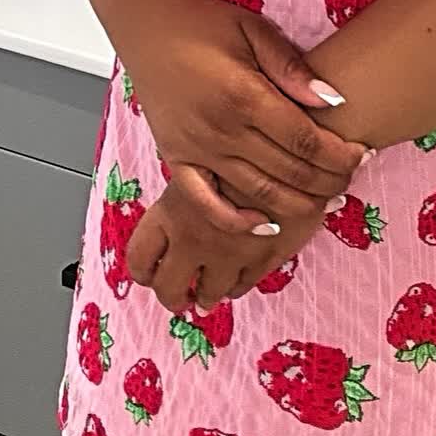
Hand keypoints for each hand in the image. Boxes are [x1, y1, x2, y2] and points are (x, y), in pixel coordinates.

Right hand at [124, 0, 372, 229]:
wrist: (146, 22)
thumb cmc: (203, 21)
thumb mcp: (252, 29)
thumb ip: (291, 67)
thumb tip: (333, 100)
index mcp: (244, 95)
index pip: (304, 139)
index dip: (339, 153)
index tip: (362, 153)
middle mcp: (221, 130)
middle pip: (289, 171)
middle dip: (328, 180)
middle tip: (352, 177)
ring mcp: (197, 149)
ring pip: (257, 193)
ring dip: (298, 203)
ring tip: (326, 201)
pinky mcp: (177, 159)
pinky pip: (206, 203)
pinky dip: (236, 221)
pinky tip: (265, 226)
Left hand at [126, 164, 329, 311]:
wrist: (295, 149)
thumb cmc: (245, 140)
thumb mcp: (204, 154)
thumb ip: (189, 181)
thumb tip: (180, 190)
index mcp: (172, 210)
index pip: (140, 256)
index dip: (144, 269)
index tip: (151, 271)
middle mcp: (194, 239)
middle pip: (168, 288)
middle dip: (173, 295)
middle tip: (180, 294)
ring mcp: (228, 255)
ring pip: (208, 295)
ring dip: (207, 295)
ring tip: (210, 290)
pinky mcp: (261, 260)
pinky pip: (242, 286)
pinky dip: (236, 285)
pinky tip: (237, 277)